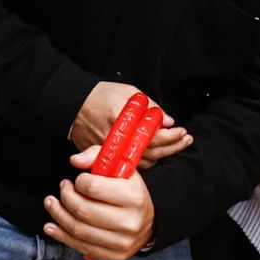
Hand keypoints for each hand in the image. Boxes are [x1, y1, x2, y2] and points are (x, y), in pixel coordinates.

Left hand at [43, 145, 155, 259]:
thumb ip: (96, 156)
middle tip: (62, 188)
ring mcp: (122, 242)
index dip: (79, 182)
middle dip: (65, 197)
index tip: (77, 180)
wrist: (150, 219)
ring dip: (58, 215)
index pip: (93, 187)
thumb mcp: (120, 167)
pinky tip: (51, 227)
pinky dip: (62, 236)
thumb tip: (74, 161)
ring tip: (51, 203)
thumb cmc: (129, 189)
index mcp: (133, 196)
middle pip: (82, 210)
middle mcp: (130, 221)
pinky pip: (81, 246)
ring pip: (78, 230)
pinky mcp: (115, 256)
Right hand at [70, 81, 190, 166]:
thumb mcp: (128, 93)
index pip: (153, 136)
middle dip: (173, 147)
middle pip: (152, 152)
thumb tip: (168, 121)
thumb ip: (150, 107)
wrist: (73, 105)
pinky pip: (131, 166)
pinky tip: (156, 153)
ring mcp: (110, 152)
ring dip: (162, 155)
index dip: (171, 136)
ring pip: (143, 163)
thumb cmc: (101, 95)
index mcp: (123, 122)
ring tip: (175, 145)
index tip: (182, 131)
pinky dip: (146, 161)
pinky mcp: (105, 159)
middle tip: (186, 139)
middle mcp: (117, 140)